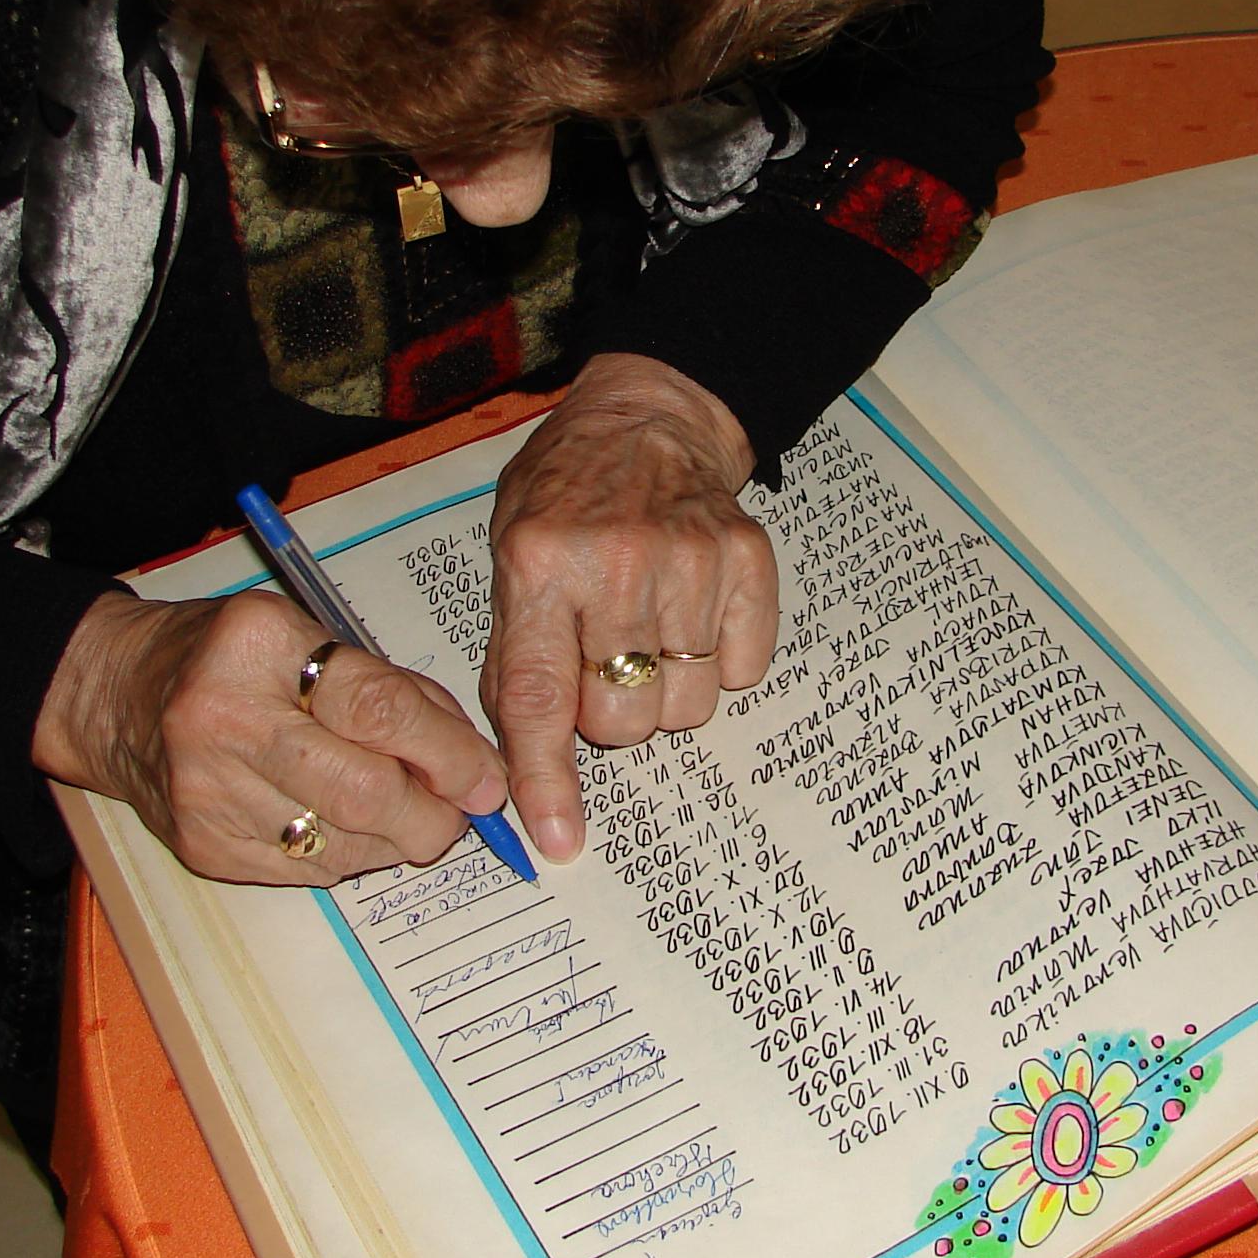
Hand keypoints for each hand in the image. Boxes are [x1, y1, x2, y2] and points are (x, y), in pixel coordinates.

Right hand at [33, 587, 511, 884]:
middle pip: (364, 791)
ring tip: (404, 816)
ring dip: (394, 839)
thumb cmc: (225, 656)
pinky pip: (307, 872)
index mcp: (259, 646)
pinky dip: (347, 856)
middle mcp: (226, 720)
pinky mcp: (202, 847)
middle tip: (458, 813)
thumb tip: (470, 760)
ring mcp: (208, 792)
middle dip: (431, 815)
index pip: (377, 709)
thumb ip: (389, 688)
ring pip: (343, 843)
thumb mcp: (305, 633)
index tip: (485, 779)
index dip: (447, 753)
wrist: (111, 695)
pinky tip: (347, 828)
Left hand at [480, 353, 777, 860]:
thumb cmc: (568, 494)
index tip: (559, 840)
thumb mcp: (510, 558)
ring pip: (685, 708)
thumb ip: (515, 657)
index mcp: (537, 566)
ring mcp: (689, 561)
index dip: (546, 778)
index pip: (537, 698)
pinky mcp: (748, 562)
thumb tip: (523, 769)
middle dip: (608, 712)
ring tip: (649, 627)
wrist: (650, 417)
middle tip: (604, 660)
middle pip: (620, 720)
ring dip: (665, 689)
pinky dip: (718, 661)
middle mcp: (613, 564)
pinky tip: (692, 610)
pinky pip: (742, 673)